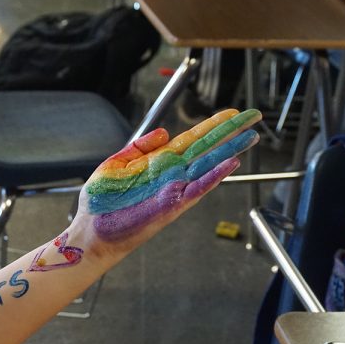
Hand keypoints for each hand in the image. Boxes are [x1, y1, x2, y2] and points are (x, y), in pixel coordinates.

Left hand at [59, 109, 259, 263]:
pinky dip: (215, 175)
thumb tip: (164, 132)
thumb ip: (139, 147)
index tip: (231, 113)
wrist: (90, 230)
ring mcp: (174, 189)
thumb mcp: (115, 164)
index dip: (212, 125)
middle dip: (230, 132)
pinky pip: (199, 187)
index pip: (192, 139)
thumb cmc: (100, 202)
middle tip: (253, 117)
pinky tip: (232, 162)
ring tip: (251, 136)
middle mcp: (171, 174)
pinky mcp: (172, 205)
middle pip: (207, 148)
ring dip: (231, 150)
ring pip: (209, 165)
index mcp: (158, 162)